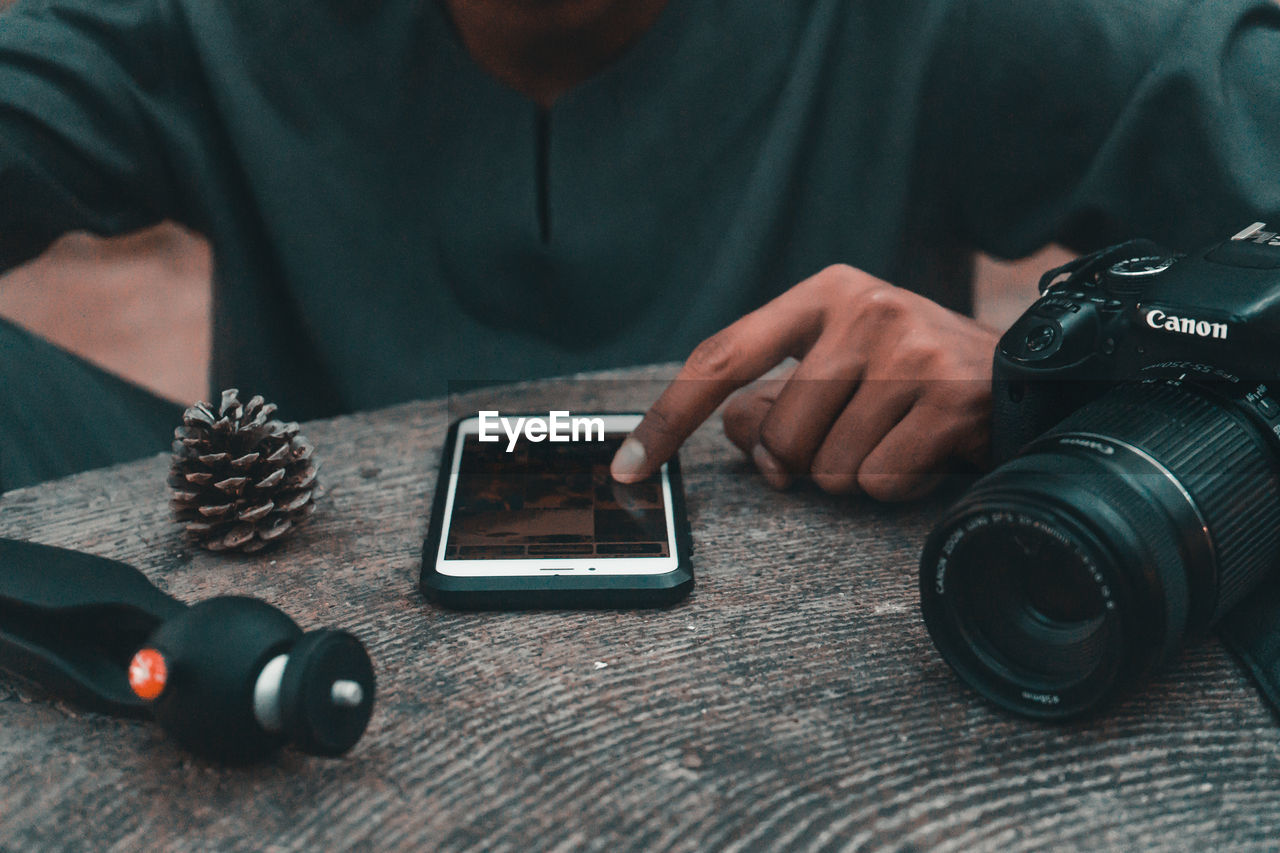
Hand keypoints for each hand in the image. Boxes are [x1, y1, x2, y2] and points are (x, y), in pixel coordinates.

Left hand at [609, 264, 996, 500]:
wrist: (1032, 373)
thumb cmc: (918, 378)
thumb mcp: (844, 366)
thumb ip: (777, 396)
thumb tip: (727, 428)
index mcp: (825, 293)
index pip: (723, 358)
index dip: (669, 417)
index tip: (629, 466)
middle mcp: (866, 310)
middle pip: (777, 434)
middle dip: (800, 463)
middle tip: (848, 441)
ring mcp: (912, 350)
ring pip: (826, 467)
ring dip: (852, 475)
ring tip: (895, 439)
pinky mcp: (950, 397)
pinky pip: (877, 481)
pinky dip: (894, 485)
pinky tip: (925, 452)